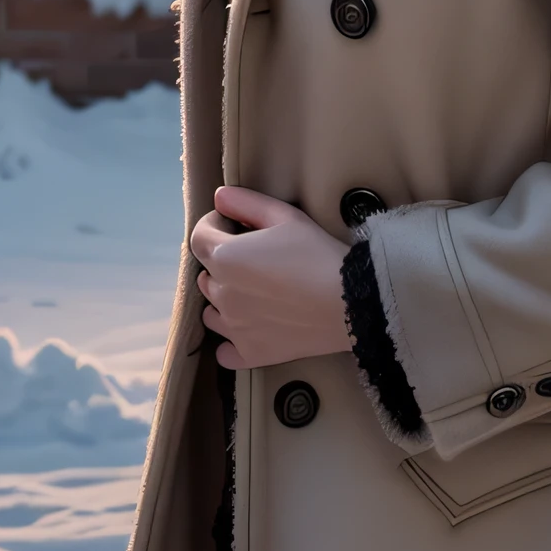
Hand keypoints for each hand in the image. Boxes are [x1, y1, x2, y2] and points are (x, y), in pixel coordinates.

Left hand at [189, 186, 351, 371]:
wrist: (351, 303)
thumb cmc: (318, 254)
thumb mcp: (286, 217)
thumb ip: (246, 202)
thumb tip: (219, 197)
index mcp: (225, 257)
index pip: (199, 237)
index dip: (214, 226)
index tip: (235, 226)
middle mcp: (222, 294)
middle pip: (207, 274)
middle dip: (224, 263)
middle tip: (257, 259)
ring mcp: (233, 327)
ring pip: (212, 311)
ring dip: (225, 300)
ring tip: (257, 294)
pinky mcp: (250, 353)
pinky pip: (225, 351)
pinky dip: (233, 340)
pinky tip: (252, 329)